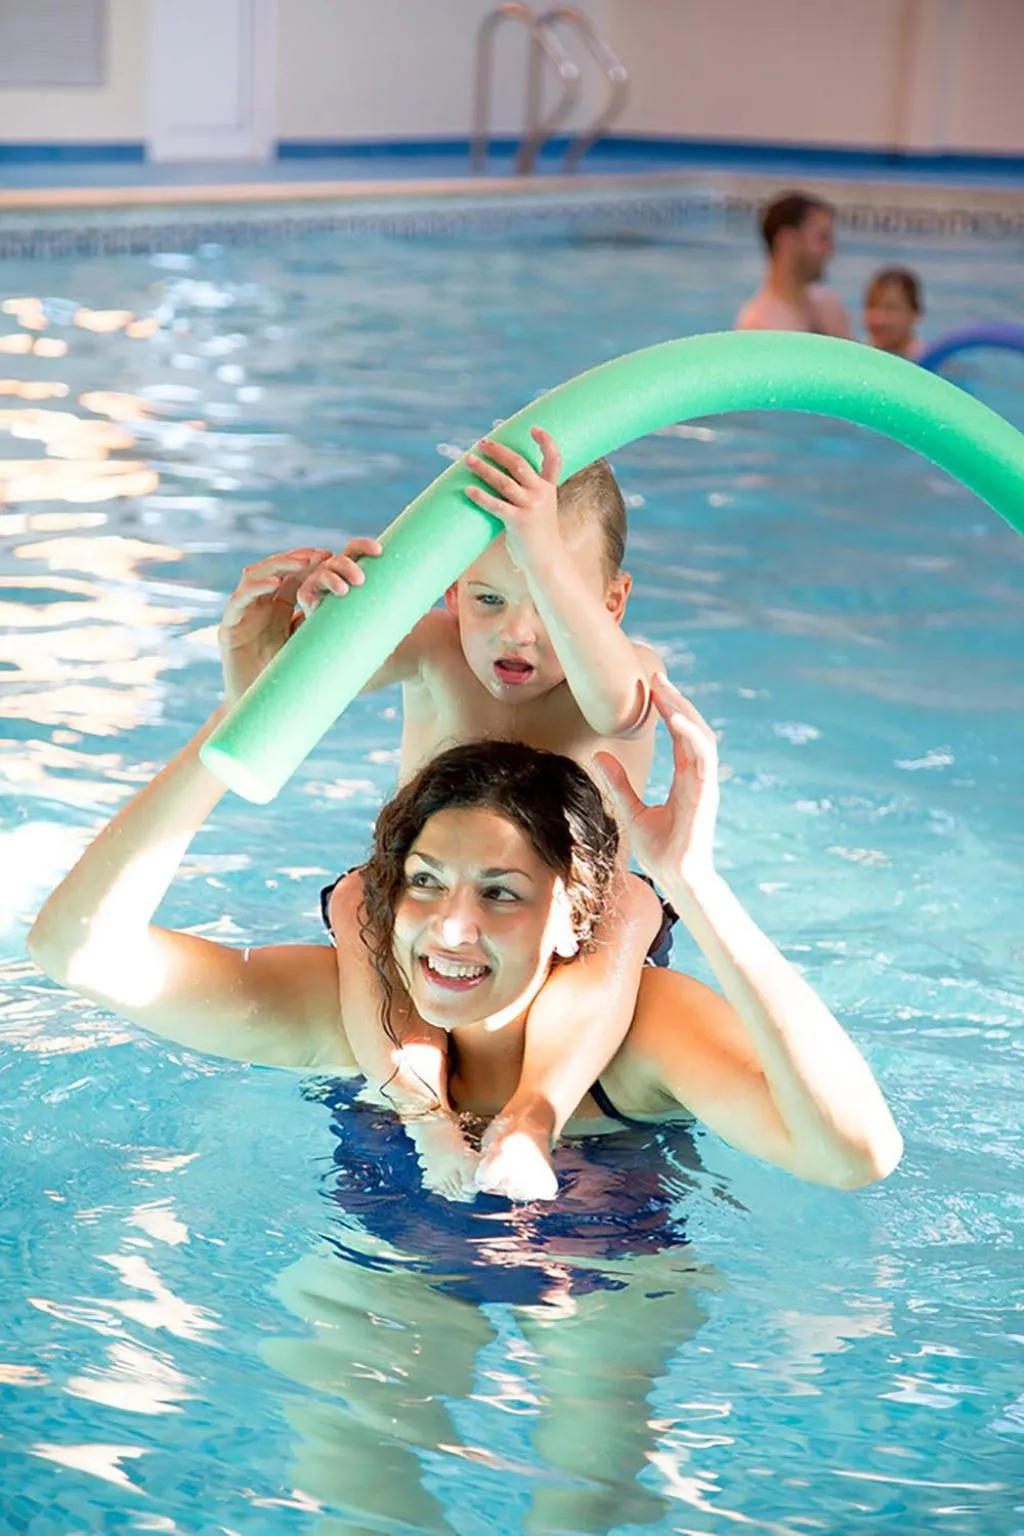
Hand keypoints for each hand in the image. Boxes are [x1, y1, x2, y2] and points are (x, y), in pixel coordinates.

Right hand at [218, 539, 380, 705]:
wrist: (263, 712)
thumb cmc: (293, 682)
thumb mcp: (319, 650)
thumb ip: (335, 634)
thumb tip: (385, 628)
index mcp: (284, 605)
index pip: (299, 574)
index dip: (318, 562)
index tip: (338, 558)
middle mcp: (263, 604)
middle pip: (279, 569)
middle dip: (301, 558)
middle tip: (324, 555)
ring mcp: (245, 613)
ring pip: (257, 576)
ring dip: (279, 565)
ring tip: (303, 563)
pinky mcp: (228, 627)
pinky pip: (239, 600)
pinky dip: (255, 589)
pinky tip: (274, 584)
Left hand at [464, 426, 561, 560]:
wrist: (547, 563)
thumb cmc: (538, 538)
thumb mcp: (539, 512)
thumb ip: (526, 496)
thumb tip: (497, 483)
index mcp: (548, 489)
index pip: (554, 459)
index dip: (545, 442)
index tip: (534, 428)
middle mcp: (541, 494)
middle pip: (518, 463)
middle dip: (498, 451)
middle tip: (481, 443)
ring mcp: (531, 507)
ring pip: (503, 481)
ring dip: (483, 469)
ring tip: (468, 460)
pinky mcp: (519, 522)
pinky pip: (496, 505)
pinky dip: (481, 496)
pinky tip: (468, 490)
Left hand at [594, 672, 719, 889]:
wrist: (676, 878)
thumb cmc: (661, 850)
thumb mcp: (632, 810)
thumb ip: (619, 783)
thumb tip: (599, 757)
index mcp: (686, 778)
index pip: (682, 735)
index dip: (670, 709)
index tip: (654, 687)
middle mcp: (698, 776)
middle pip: (693, 727)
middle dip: (677, 700)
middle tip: (657, 676)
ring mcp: (704, 783)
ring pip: (701, 735)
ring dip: (684, 709)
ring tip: (664, 689)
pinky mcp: (705, 793)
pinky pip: (701, 756)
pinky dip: (690, 734)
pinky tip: (674, 717)